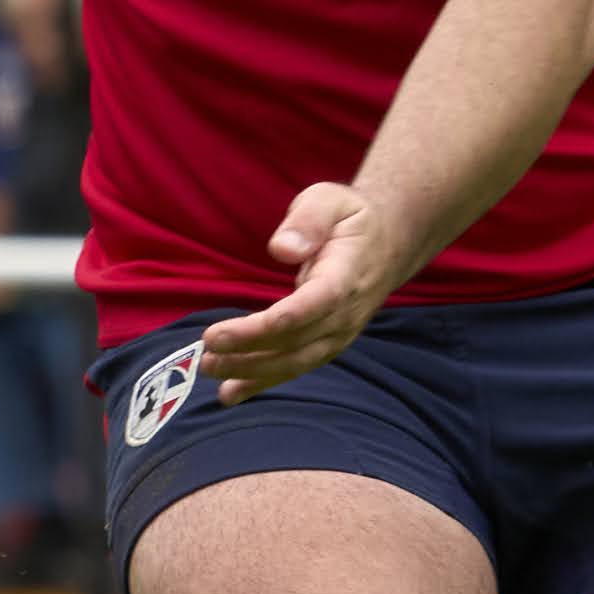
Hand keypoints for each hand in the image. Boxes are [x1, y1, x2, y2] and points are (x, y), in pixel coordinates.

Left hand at [197, 181, 403, 402]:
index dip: (265, 326)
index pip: (308, 308)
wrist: (388, 244)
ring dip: (252, 372)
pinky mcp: (328, 342)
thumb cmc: (350, 218)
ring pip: (296, 362)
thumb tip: (282, 248)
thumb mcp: (331, 199)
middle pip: (295, 341)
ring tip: (210, 371)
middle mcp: (346, 312)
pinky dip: (263, 382)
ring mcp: (340, 332)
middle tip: (205, 353)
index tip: (218, 333)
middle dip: (248, 352)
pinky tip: (231, 394)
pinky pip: (297, 367)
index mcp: (346, 274)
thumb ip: (308, 219)